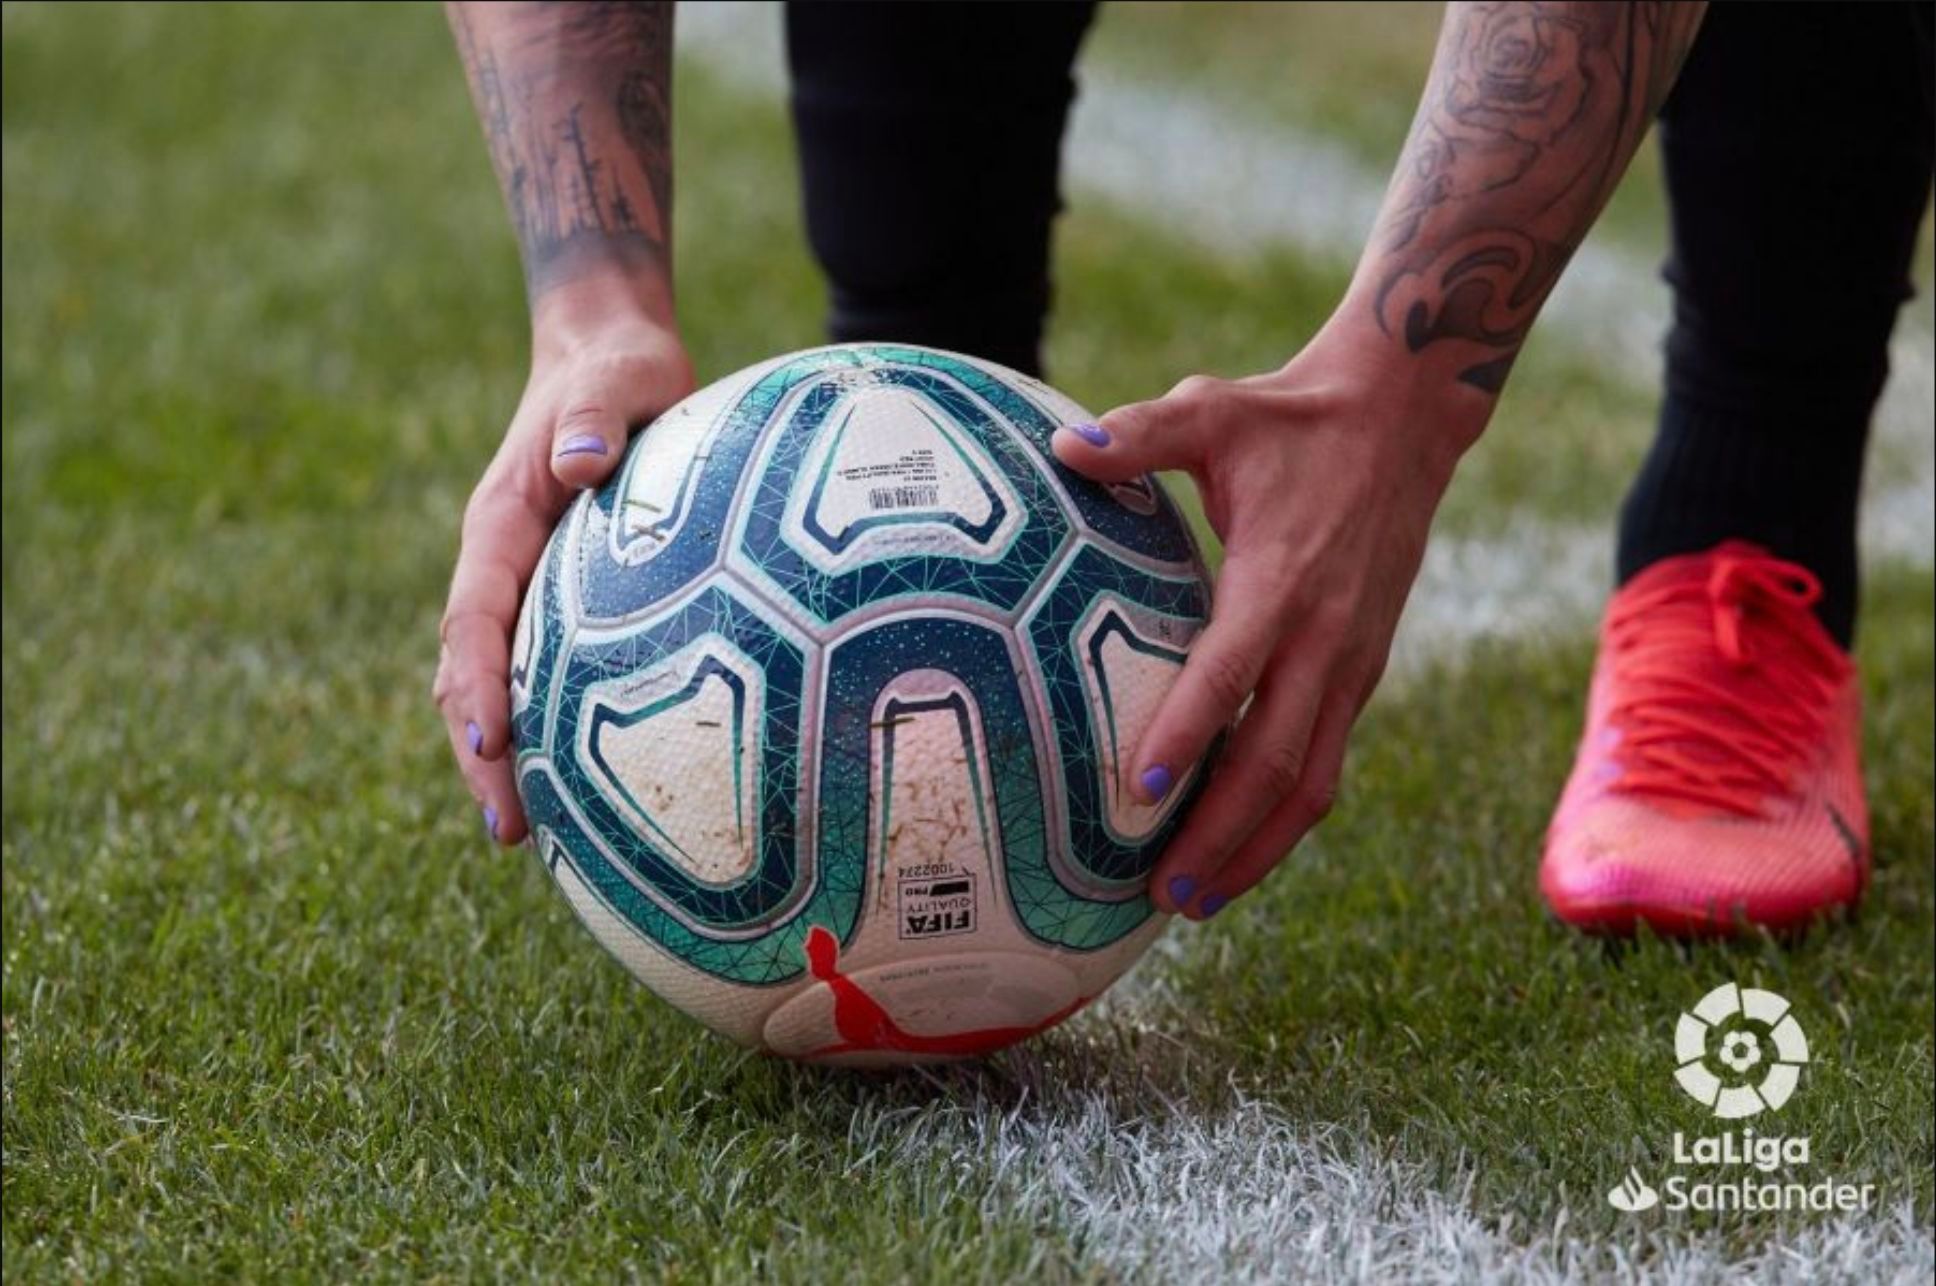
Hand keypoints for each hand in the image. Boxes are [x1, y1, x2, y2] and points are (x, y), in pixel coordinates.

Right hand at [434, 299, 693, 845]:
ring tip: (530, 835)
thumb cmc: (622, 368)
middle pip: (468, 672)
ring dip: (504, 756)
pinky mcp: (562, 600)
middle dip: (479, 753)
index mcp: (502, 522)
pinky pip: (545, 671)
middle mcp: (501, 564)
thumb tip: (580, 463)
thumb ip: (597, 413)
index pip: (473, 615)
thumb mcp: (620, 375)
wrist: (612, 357)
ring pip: (498, 682)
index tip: (489, 741)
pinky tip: (592, 789)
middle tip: (510, 830)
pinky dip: (549, 729)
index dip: (475, 682)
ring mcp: (526, 586)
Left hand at [1051, 337, 1483, 917]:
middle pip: (1278, 759)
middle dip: (1221, 833)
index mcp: (1282, 579)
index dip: (1188, 729)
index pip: (1232, 670)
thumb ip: (1140, 434)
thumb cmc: (1288, 419)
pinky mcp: (1361, 674)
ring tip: (1194, 900)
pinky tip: (1236, 851)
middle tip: (1160, 892)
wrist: (1402, 422)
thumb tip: (1063, 449)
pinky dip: (1283, 818)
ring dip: (1257, 849)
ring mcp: (1351, 663)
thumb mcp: (1213, 408)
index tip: (1139, 786)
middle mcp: (1325, 636)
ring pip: (1312, 781)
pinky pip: (1325, 764)